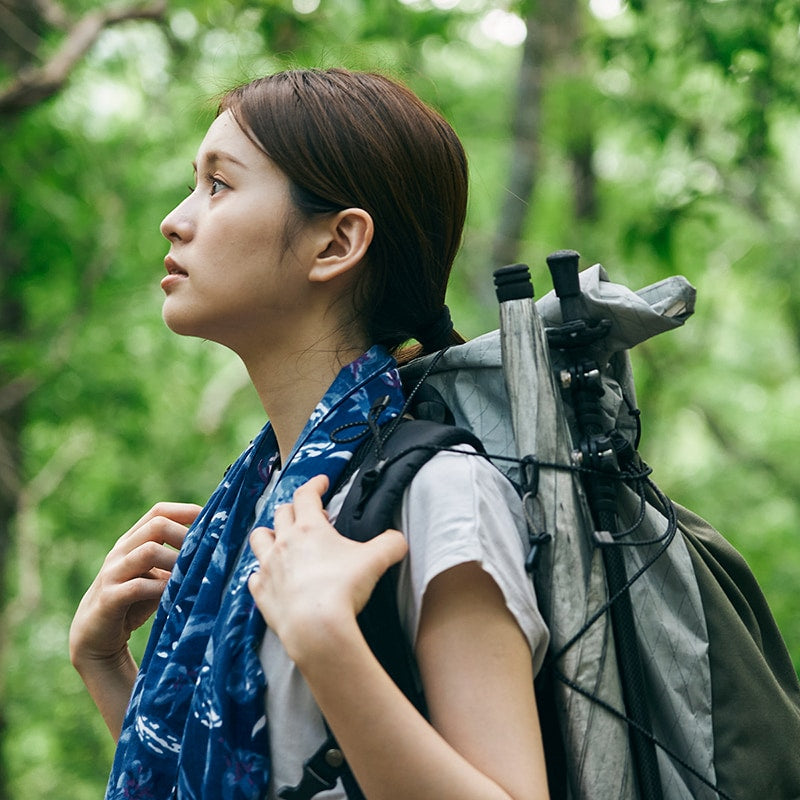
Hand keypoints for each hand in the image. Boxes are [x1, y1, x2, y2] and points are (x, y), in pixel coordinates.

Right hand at [69, 502, 200, 672]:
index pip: (159, 512)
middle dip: (186, 535)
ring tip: (193, 573)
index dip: (186, 512)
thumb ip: (178, 561)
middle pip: (157, 525)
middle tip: (205, 552)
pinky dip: (160, 588)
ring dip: (176, 561)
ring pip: (148, 551)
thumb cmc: (135, 601)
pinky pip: (137, 586)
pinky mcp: (109, 598)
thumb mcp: (158, 575)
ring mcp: (113, 573)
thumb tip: (218, 549)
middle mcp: (121, 551)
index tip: (213, 521)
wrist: (96, 635)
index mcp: (133, 540)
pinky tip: (174, 594)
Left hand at [248, 475, 407, 662]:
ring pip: (259, 538)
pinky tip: (271, 577)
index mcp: (309, 528)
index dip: (315, 484)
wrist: (315, 627)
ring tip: (280, 538)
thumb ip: (390, 544)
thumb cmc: (342, 589)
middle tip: (309, 515)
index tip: (322, 482)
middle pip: (281, 513)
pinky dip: (262, 573)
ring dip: (269, 534)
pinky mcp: (261, 592)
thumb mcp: (375, 560)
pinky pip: (254, 576)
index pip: (306, 494)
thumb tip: (398, 540)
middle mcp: (284, 542)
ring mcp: (268, 567)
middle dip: (294, 509)